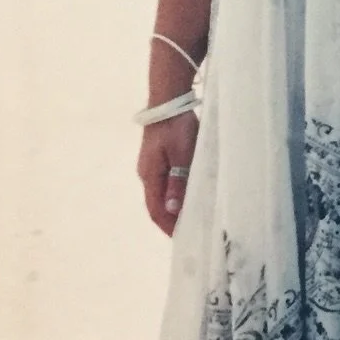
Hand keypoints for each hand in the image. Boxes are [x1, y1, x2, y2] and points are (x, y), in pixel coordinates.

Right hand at [138, 113, 198, 236]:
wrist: (168, 99)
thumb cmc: (177, 127)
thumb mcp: (182, 155)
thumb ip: (178, 181)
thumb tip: (173, 210)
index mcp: (150, 175)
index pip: (156, 210)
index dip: (168, 226)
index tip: (183, 240)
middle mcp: (146, 173)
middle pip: (157, 204)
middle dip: (171, 221)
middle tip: (191, 233)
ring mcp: (150, 165)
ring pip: (161, 194)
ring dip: (173, 207)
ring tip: (192, 218)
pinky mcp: (158, 157)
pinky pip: (165, 182)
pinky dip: (175, 194)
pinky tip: (187, 195)